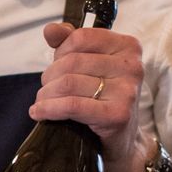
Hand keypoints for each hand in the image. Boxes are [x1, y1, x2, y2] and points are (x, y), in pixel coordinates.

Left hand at [30, 20, 154, 171]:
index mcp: (128, 46)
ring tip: (42, 102)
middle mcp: (132, 66)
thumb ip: (70, 43)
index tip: (56, 66)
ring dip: (46, 94)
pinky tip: (39, 112)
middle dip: (50, 76)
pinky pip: (72, 105)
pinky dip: (49, 108)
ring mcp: (127, 91)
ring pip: (68, 83)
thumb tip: (51, 30)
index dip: (61, 51)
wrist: (122, 141)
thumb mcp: (90, 65)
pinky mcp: (117, 115)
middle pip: (72, 61)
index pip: (81, 37)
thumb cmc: (103, 98)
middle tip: (45, 90)